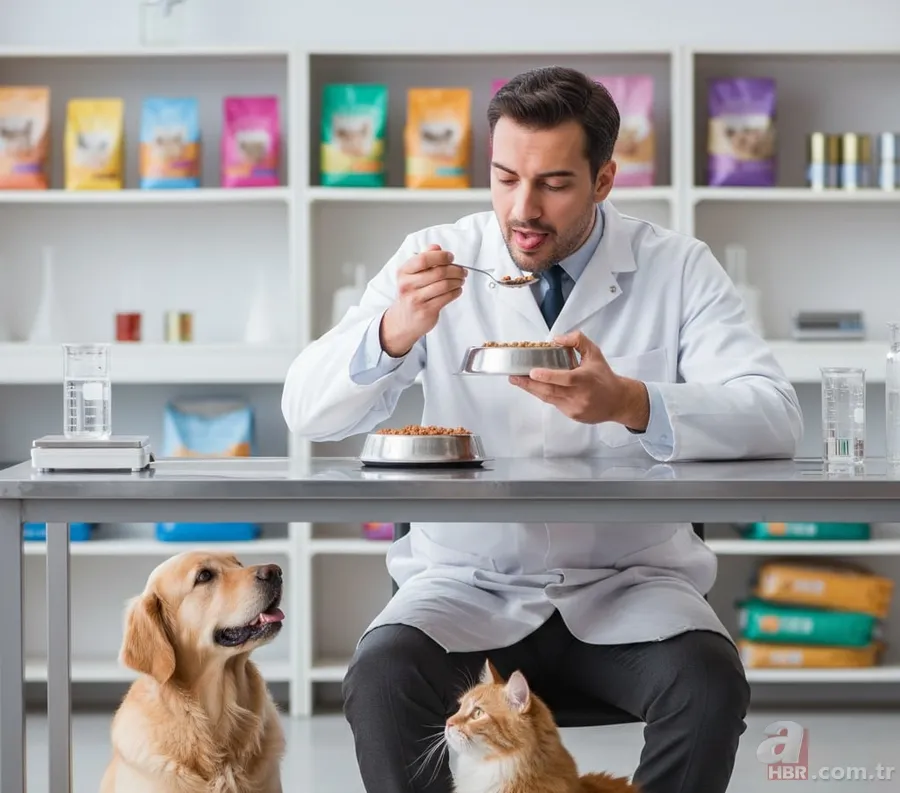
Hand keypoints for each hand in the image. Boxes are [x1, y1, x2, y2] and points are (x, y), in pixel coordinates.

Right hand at [379, 244, 466, 356]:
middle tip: (462, 270)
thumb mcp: (411, 275)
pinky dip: (456, 292)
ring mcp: (416, 299)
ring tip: (461, 280)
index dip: (441, 256)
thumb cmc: (410, 295)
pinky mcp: (426, 311)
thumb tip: (436, 247)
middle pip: (438, 272)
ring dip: (458, 281)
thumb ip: (424, 259)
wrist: (403, 321)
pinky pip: (447, 297)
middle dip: (455, 270)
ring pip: (445, 285)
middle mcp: (408, 285)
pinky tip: (457, 290)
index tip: (451, 257)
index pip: (423, 259)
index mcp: (404, 272)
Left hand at [509, 331, 650, 429]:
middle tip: (514, 376)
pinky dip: (544, 395)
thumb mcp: (594, 353)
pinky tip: (536, 388)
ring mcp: (575, 408)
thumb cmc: (604, 376)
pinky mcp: (573, 415)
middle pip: (550, 391)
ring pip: (549, 399)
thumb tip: (557, 339)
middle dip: (529, 384)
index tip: (532, 372)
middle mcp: (580, 395)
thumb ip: (577, 341)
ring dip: (532, 390)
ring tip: (517, 381)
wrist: (618, 401)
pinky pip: (554, 403)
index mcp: (586, 379)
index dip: (548, 376)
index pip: (565, 378)